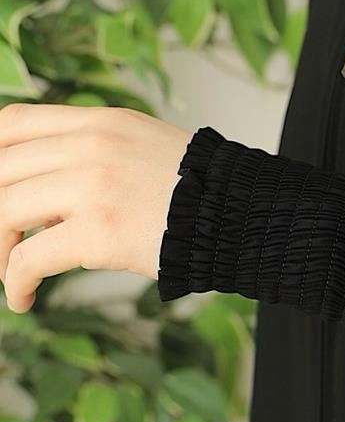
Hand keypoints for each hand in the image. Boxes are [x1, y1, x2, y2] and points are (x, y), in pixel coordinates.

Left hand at [0, 102, 192, 311]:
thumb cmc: (202, 193)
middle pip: (1, 170)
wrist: (243, 216)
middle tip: (4, 242)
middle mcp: (89, 146)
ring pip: (5, 211)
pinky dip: (15, 281)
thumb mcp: (144, 145)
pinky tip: (22, 299)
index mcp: (98, 123)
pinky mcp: (100, 232)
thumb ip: (96, 151)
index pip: (13, 123)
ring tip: (10, 272)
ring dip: (0, 250)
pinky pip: (30, 258)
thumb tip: (46, 185)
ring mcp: (93, 187)